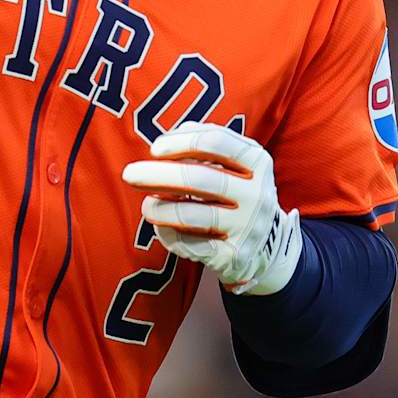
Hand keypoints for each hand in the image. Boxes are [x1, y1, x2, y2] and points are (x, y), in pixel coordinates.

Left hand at [120, 121, 300, 294]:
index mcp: (256, 160)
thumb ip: (204, 147)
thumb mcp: (234, 164)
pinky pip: (192, 245)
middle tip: (130, 174)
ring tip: (146, 207)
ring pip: (193, 214)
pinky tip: (163, 229)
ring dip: (159, 209)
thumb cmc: (236, 194)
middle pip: (200, 178)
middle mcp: (256, 193)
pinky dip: (170, 236)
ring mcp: (247, 227)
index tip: (155, 149)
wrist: (267, 245)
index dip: (180, 142)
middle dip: (159, 175)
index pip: (215, 142)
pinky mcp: (234, 255)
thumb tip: (165, 142)